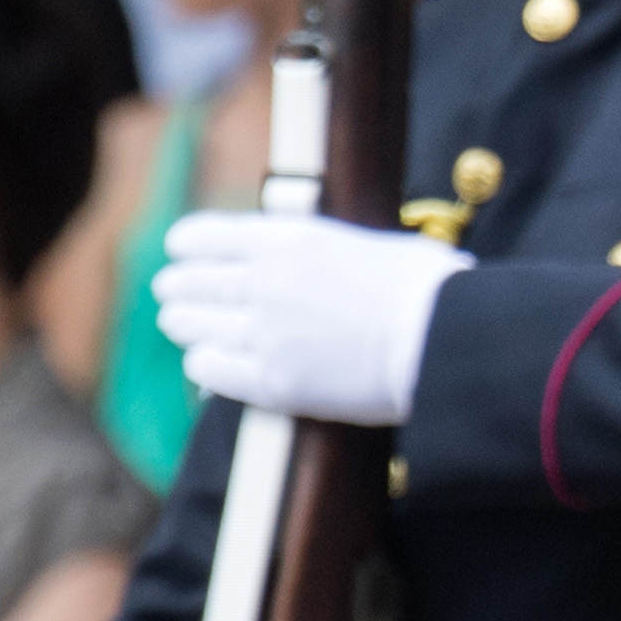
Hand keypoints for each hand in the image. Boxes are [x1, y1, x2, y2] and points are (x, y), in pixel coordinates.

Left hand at [158, 211, 469, 428]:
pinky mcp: (272, 383)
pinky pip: (209, 370)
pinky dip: (205, 364)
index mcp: (288, 239)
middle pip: (188, 283)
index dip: (186, 246)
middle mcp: (265, 281)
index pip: (204, 237)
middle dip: (178, 288)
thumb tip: (307, 254)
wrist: (445, 342)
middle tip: (174, 294)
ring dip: (187, 325)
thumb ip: (322, 248)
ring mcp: (264, 334)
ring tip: (187, 328)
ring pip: (189, 326)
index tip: (179, 252)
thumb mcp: (369, 244)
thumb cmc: (428, 291)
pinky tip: (209, 363)